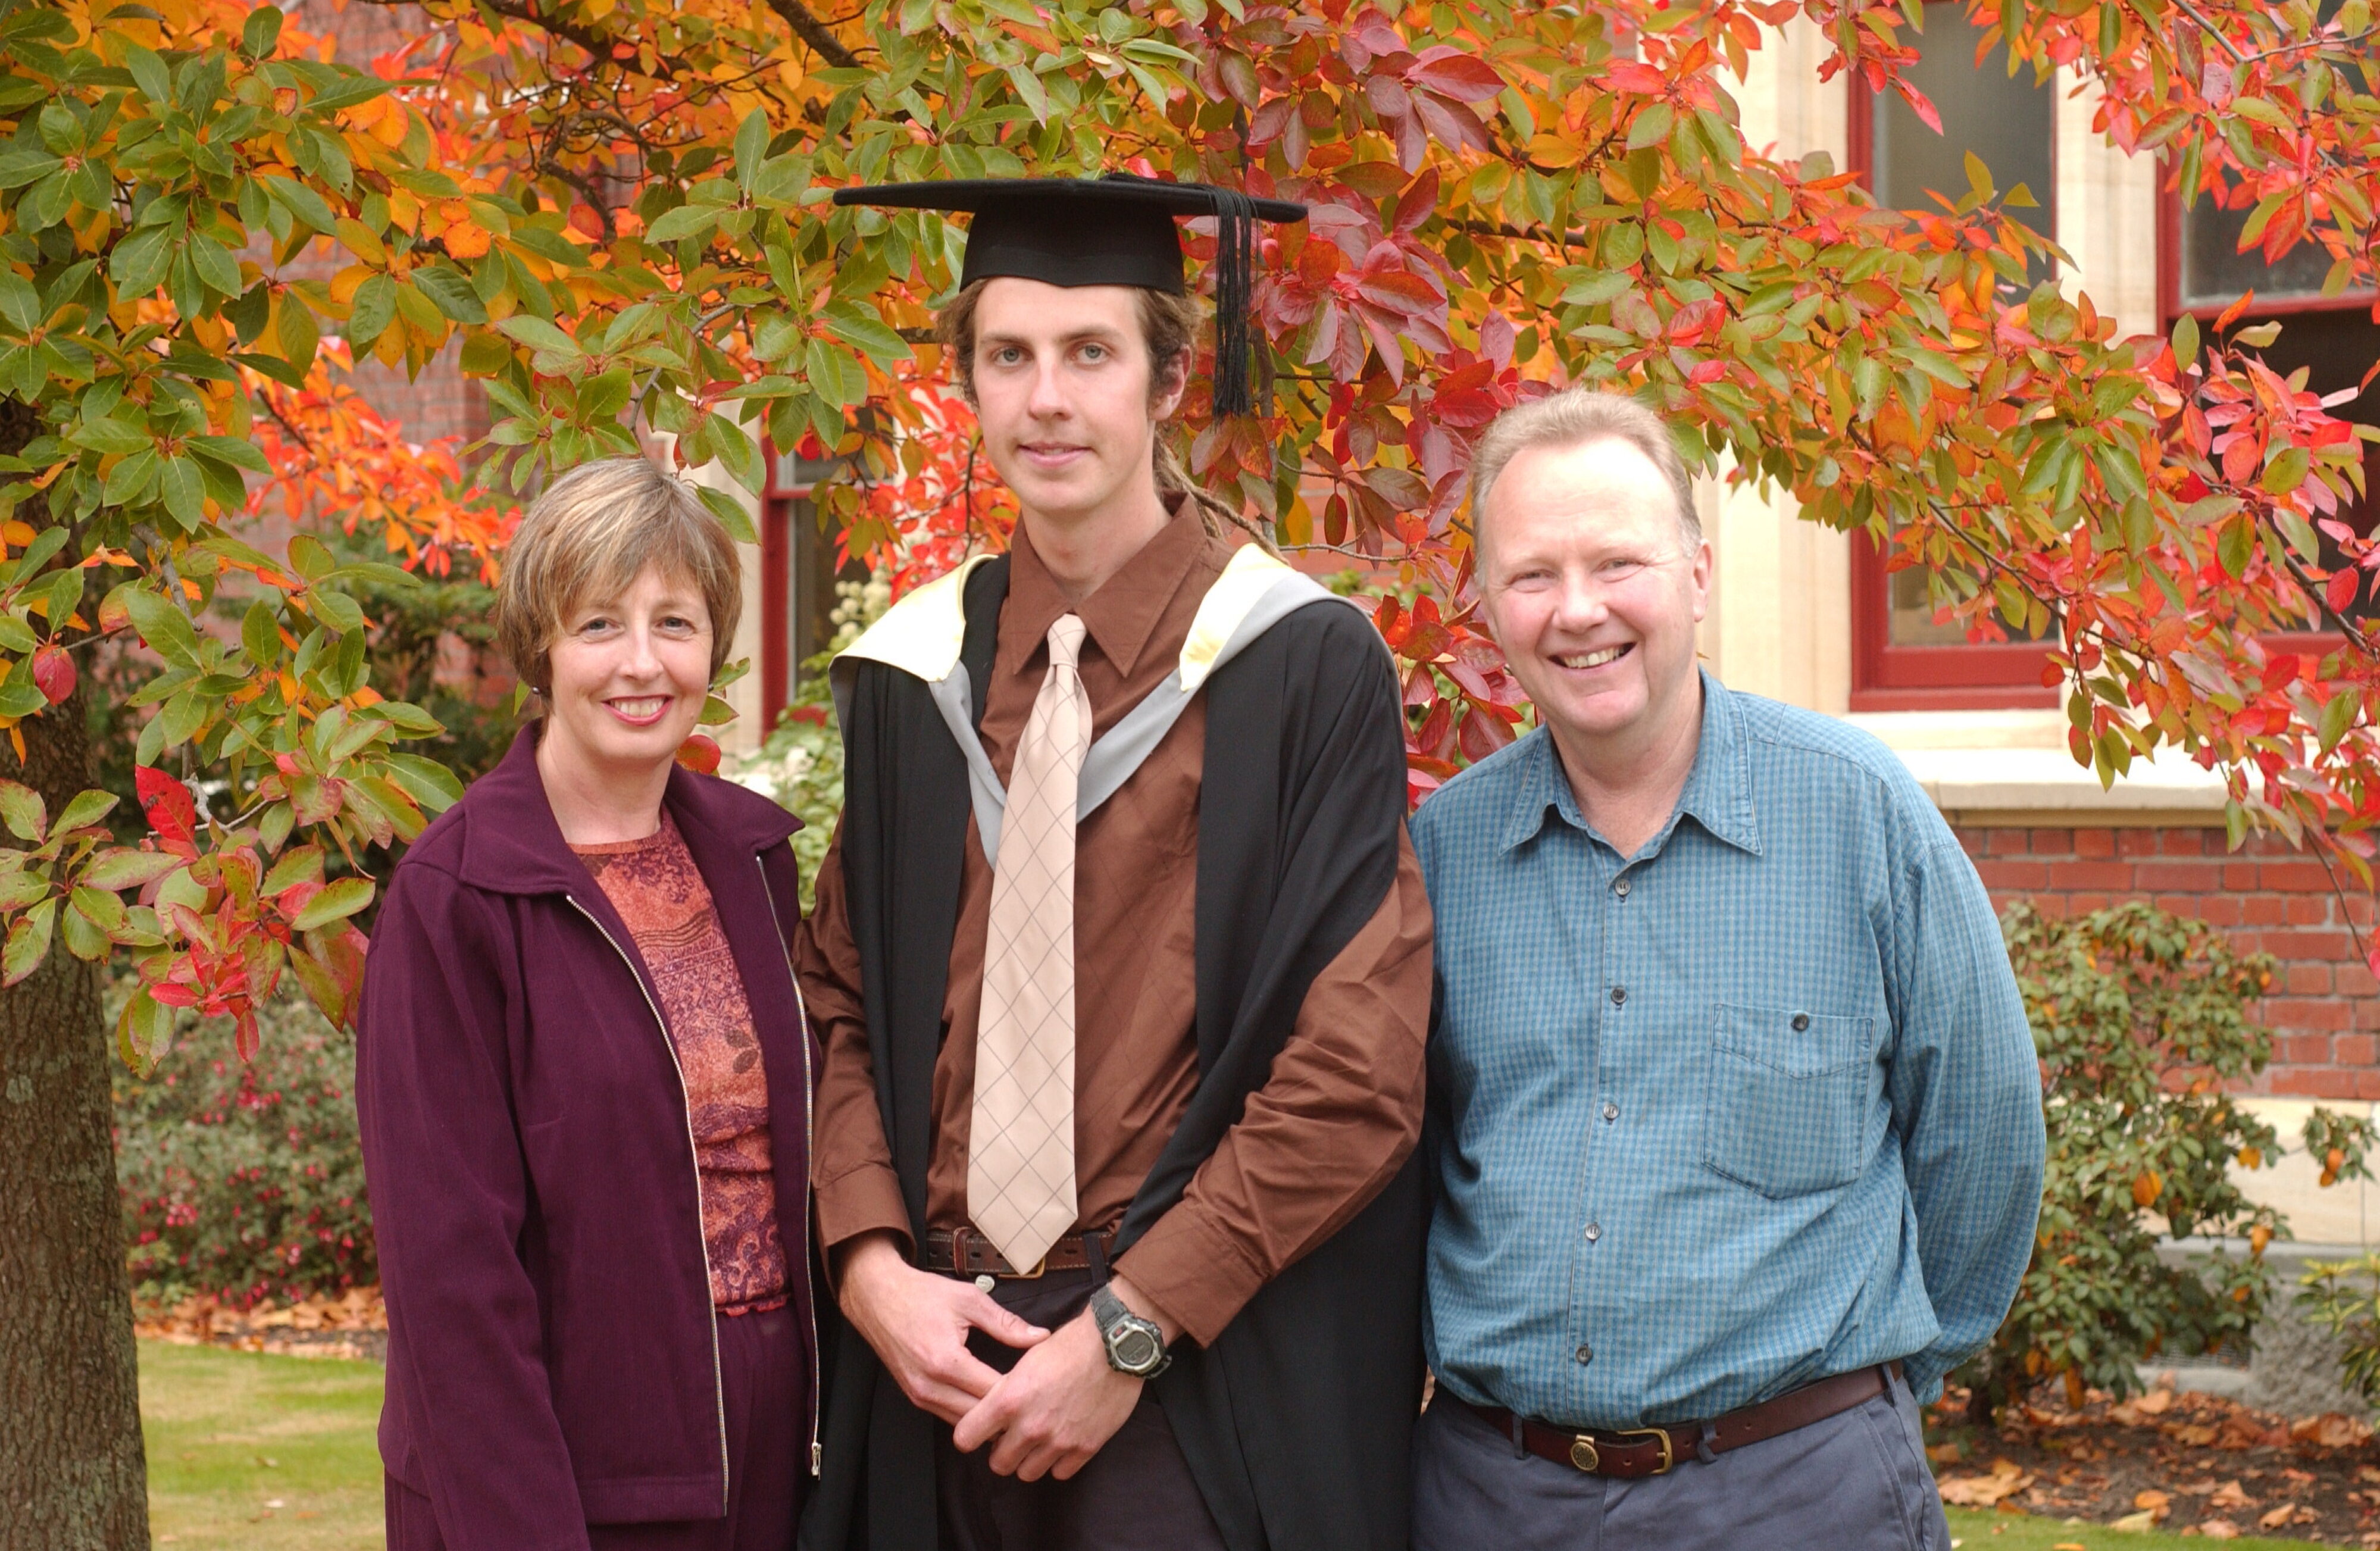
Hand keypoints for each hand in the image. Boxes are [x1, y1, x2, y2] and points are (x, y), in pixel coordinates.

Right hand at [834, 1231, 1047, 1425]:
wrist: (876, 1296)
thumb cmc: (921, 1294)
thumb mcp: (969, 1300)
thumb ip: (1006, 1323)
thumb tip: (1041, 1337)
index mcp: (945, 1361)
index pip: (993, 1393)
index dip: (1021, 1391)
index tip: (1042, 1384)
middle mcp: (929, 1386)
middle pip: (980, 1416)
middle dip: (1008, 1410)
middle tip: (1034, 1400)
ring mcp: (919, 1395)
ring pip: (964, 1423)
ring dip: (989, 1417)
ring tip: (1016, 1404)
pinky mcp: (914, 1397)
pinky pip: (949, 1416)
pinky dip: (970, 1413)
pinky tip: (989, 1401)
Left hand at [949, 1274, 1181, 1481]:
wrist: (1114, 1346)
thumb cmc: (1070, 1345)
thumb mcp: (1026, 1360)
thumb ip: (1006, 1392)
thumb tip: (994, 1412)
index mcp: (1009, 1399)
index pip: (966, 1438)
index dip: (970, 1434)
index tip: (980, 1430)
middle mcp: (1030, 1426)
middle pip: (997, 1464)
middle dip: (1002, 1451)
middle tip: (1012, 1436)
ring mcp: (1058, 1440)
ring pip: (1027, 1473)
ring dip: (1029, 1459)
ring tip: (1038, 1440)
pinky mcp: (1085, 1448)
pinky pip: (1060, 1473)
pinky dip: (1058, 1461)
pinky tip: (1062, 1442)